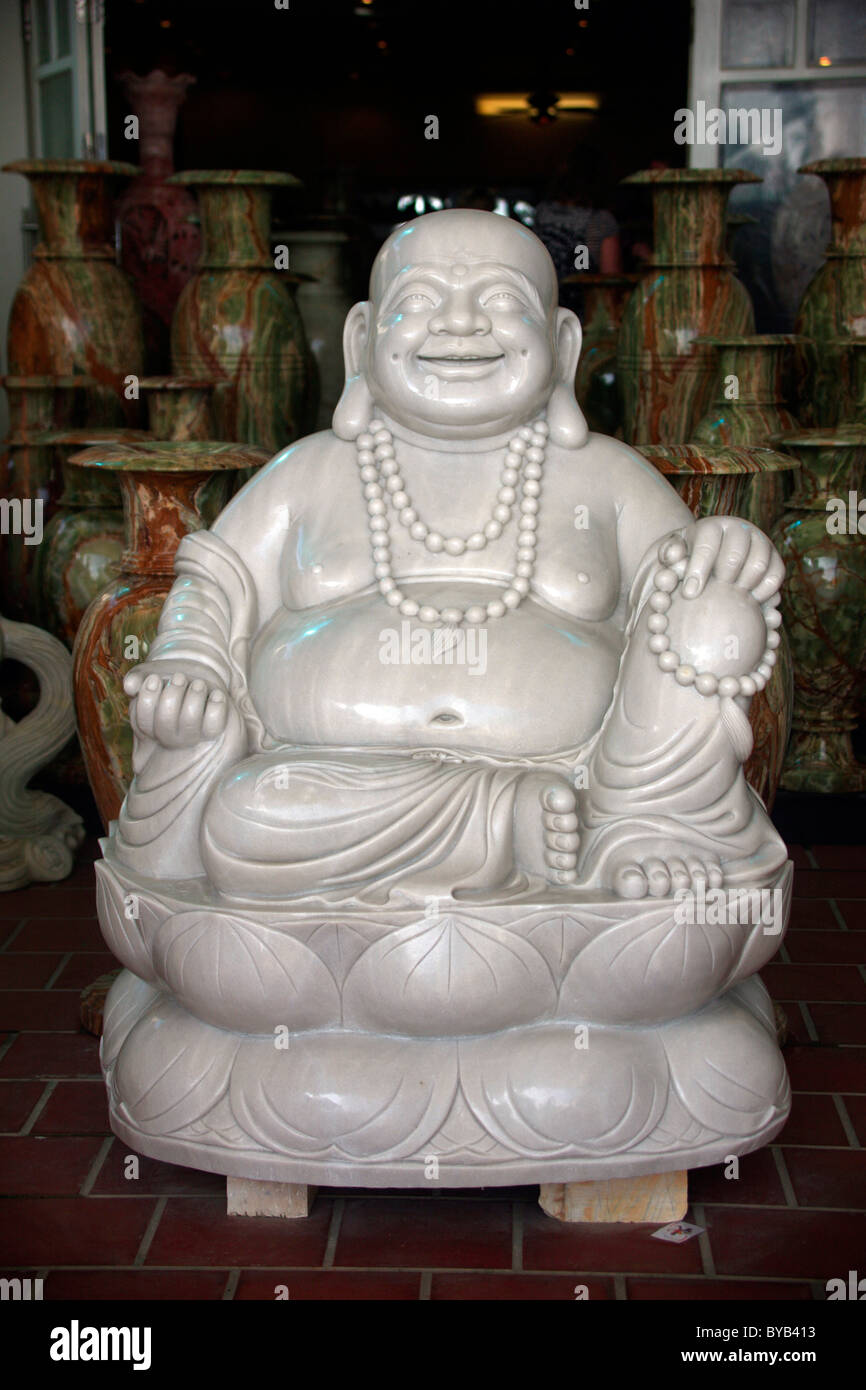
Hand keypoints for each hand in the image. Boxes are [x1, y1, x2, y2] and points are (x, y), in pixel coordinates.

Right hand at [123, 668, 230, 748]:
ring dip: (194, 696)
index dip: (148, 696)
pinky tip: (216, 694)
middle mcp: (170, 736)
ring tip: (198, 683)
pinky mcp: (212, 730)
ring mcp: (191, 736)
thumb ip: (138, 678)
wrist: (198, 678)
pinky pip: (214, 724)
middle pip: (166, 720)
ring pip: (190, 720)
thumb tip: (130, 686)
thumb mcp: (150, 674)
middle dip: (173, 693)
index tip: (154, 678)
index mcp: (150, 726)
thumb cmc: (169, 678)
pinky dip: (216, 705)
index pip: (143, 719)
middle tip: (180, 677)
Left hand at [658, 518, 784, 603]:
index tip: (690, 594)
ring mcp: (760, 541)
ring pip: (758, 564)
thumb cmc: (687, 560)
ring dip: (743, 585)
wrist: (710, 560)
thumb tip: (672, 556)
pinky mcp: (775, 558)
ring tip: (730, 598)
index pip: (707, 544)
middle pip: (735, 554)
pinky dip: (764, 592)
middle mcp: (739, 529)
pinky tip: (749, 602)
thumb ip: (668, 553)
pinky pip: (776, 575)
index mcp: (712, 526)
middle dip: (722, 578)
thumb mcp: (672, 554)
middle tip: (713, 595)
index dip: (698, 570)